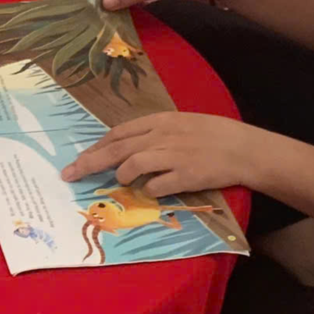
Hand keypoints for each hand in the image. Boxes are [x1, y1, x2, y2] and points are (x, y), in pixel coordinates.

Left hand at [62, 110, 254, 192]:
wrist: (244, 148)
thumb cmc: (213, 134)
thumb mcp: (181, 124)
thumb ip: (154, 133)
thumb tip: (127, 149)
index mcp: (160, 121)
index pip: (118, 133)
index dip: (96, 146)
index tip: (80, 158)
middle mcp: (162, 136)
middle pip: (116, 149)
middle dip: (89, 163)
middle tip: (70, 175)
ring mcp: (173, 156)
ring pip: (131, 165)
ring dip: (120, 175)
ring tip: (120, 182)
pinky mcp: (186, 176)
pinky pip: (156, 186)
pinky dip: (148, 190)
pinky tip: (150, 191)